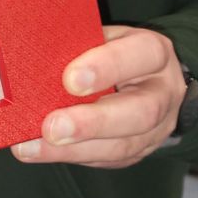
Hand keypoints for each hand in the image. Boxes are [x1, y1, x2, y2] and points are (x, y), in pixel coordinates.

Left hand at [11, 25, 186, 168]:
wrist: (142, 79)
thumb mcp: (102, 37)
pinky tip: (40, 152)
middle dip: (92, 123)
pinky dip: (70, 156)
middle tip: (52, 127)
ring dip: (74, 149)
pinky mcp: (137, 151)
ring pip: (122, 146)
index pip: (141, 55)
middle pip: (140, 113)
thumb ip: (79, 44)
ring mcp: (156, 129)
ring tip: (34, 147)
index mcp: (155, 53)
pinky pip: (106, 160)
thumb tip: (36, 51)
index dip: (106, 67)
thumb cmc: (111, 52)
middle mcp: (163, 93)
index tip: (70, 79)